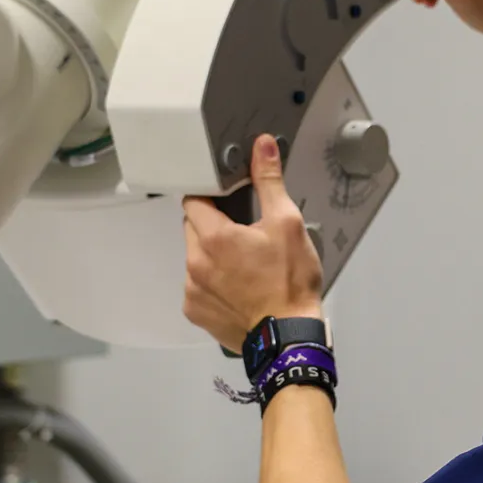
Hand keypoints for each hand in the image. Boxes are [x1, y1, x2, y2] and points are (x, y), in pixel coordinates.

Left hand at [183, 134, 324, 351]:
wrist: (289, 337)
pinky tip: (238, 287)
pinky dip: (212, 282)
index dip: (210, 194)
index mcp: (213, 236)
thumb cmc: (290, 282)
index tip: (227, 198)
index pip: (194, 199)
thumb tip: (261, 146)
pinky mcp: (195, 312)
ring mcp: (192, 289)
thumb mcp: (286, 223)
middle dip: (213, 225)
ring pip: (194, 257)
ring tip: (244, 265)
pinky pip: (196, 286)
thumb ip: (269, 181)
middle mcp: (194, 262)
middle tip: (244, 233)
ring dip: (211, 255)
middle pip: (192, 227)